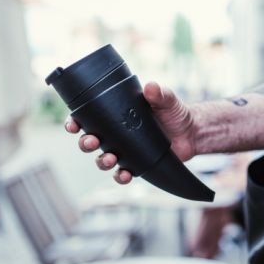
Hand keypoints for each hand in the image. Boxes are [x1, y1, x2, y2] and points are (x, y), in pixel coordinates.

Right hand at [65, 82, 196, 184]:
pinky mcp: (136, 164)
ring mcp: (125, 150)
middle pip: (90, 140)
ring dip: (102, 161)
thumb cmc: (174, 112)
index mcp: (115, 114)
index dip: (75, 121)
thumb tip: (151, 87)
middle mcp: (116, 133)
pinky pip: (122, 173)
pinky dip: (120, 176)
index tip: (72, 124)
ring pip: (103, 159)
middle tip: (91, 141)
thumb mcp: (167, 99)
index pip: (88, 117)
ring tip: (110, 159)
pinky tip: (125, 174)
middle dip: (86, 143)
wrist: (191, 132)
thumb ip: (159, 93)